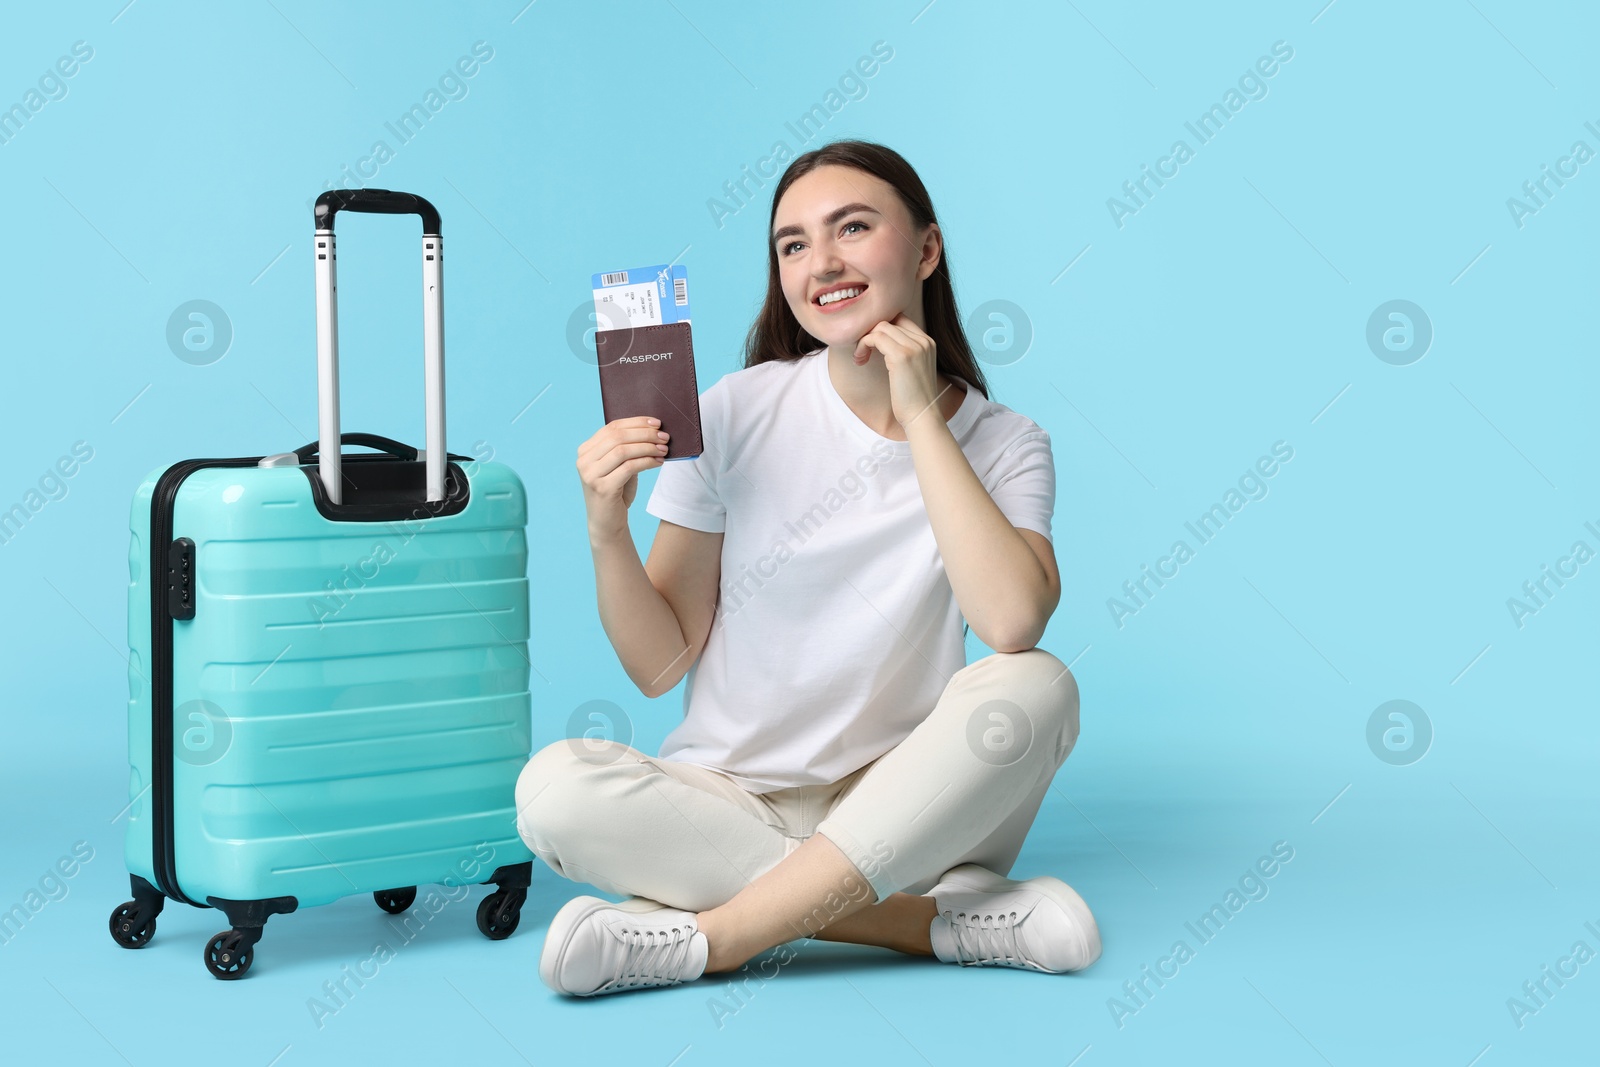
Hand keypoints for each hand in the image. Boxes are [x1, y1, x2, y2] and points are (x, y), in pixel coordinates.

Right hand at [577, 416, 668, 534]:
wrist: (607, 523)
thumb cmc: (616, 492)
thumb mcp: (618, 466)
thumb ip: (626, 448)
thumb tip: (652, 430)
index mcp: (586, 450)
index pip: (612, 427)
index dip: (636, 422)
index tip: (656, 423)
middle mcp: (584, 460)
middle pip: (618, 436)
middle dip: (645, 434)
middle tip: (664, 437)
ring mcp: (590, 474)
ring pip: (623, 450)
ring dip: (647, 447)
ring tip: (664, 449)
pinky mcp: (602, 488)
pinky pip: (629, 467)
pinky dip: (646, 462)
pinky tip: (658, 462)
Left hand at [852, 312, 947, 430]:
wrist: (921, 416)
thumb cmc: (913, 398)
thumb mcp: (913, 368)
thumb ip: (904, 351)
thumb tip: (879, 339)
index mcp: (928, 342)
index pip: (900, 319)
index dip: (881, 328)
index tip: (871, 345)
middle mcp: (923, 341)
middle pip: (889, 321)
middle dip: (870, 334)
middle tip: (862, 352)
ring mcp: (914, 347)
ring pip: (880, 327)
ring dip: (864, 340)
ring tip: (860, 357)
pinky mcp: (902, 356)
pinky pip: (875, 337)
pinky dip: (863, 345)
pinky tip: (860, 359)